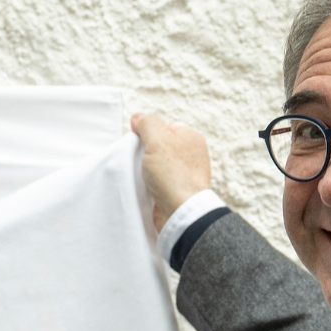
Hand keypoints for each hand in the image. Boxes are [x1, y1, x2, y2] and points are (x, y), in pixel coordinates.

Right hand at [131, 112, 212, 229]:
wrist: (180, 212)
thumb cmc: (174, 176)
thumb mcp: (158, 139)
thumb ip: (147, 124)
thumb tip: (138, 118)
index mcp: (191, 138)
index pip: (162, 128)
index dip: (146, 134)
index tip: (138, 143)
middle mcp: (190, 156)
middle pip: (158, 147)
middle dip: (144, 153)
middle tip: (139, 161)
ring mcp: (184, 174)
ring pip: (155, 165)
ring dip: (144, 170)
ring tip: (141, 176)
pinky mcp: (175, 191)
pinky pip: (156, 182)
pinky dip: (147, 184)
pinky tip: (144, 187)